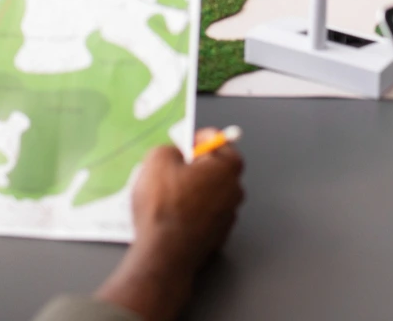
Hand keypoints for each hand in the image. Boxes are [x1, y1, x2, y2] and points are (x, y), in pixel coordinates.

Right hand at [95, 130, 244, 320]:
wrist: (164, 253)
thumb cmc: (164, 206)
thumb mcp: (157, 159)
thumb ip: (171, 148)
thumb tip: (174, 153)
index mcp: (227, 167)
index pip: (219, 142)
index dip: (198, 139)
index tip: (186, 142)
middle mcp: (235, 190)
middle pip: (215, 168)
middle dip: (195, 166)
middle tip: (173, 168)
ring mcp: (228, 216)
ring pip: (209, 193)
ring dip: (192, 190)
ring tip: (166, 195)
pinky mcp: (217, 237)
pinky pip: (204, 215)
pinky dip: (192, 212)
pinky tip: (171, 215)